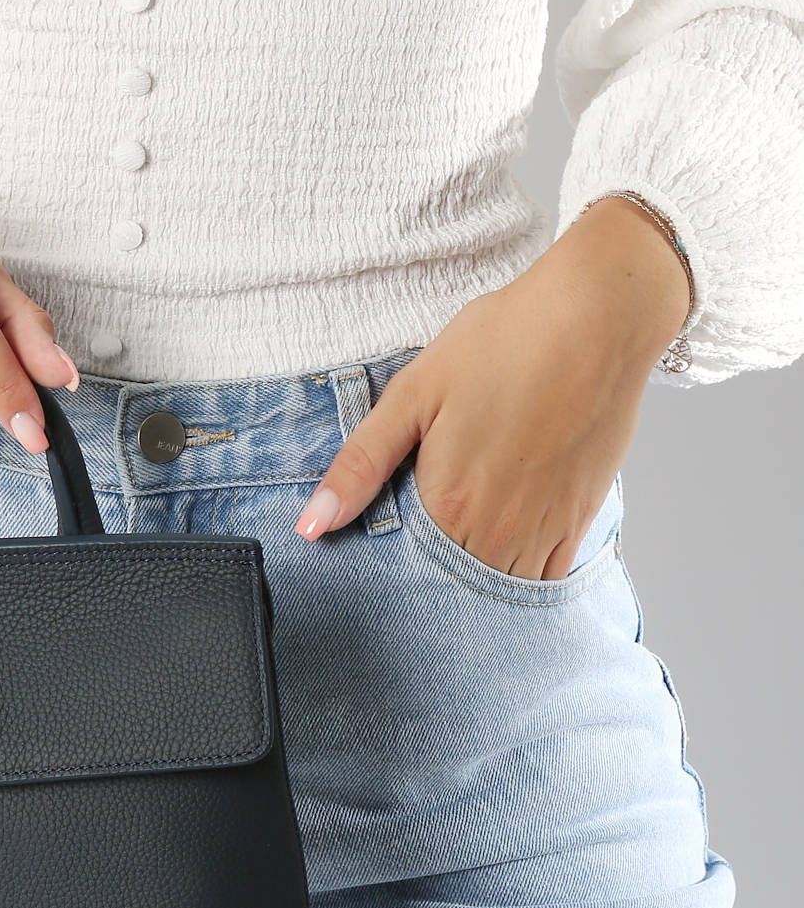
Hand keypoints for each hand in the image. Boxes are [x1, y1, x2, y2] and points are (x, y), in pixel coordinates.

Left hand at [293, 197, 693, 579]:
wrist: (597, 318)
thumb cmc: (502, 344)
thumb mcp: (412, 395)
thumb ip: (360, 466)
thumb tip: (310, 525)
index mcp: (449, 505)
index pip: (404, 574)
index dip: (388, 567)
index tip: (383, 541)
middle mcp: (500, 534)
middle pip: (451, 589)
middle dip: (428, 580)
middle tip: (423, 531)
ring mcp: (544, 533)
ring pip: (497, 588)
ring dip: (474, 578)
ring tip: (461, 531)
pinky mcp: (581, 523)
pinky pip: (543, 579)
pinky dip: (518, 571)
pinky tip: (502, 537)